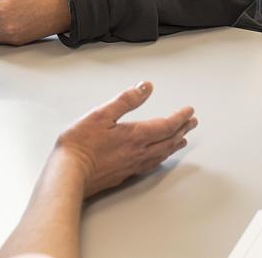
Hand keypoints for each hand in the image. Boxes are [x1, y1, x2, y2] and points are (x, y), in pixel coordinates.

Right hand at [54, 81, 196, 196]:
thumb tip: (146, 87)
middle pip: (168, 140)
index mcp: (136, 135)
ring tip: (182, 140)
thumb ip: (126, 99)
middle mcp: (139, 152)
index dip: (180, 117)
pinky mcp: (124, 174)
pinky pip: (151, 164)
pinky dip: (161, 157)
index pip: (167, 125)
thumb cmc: (80, 145)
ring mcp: (132, 165)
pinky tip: (158, 158)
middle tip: (192, 123)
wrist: (69, 174)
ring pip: (162, 154)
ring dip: (174, 144)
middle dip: (183, 130)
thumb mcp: (102, 114)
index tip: (189, 111)